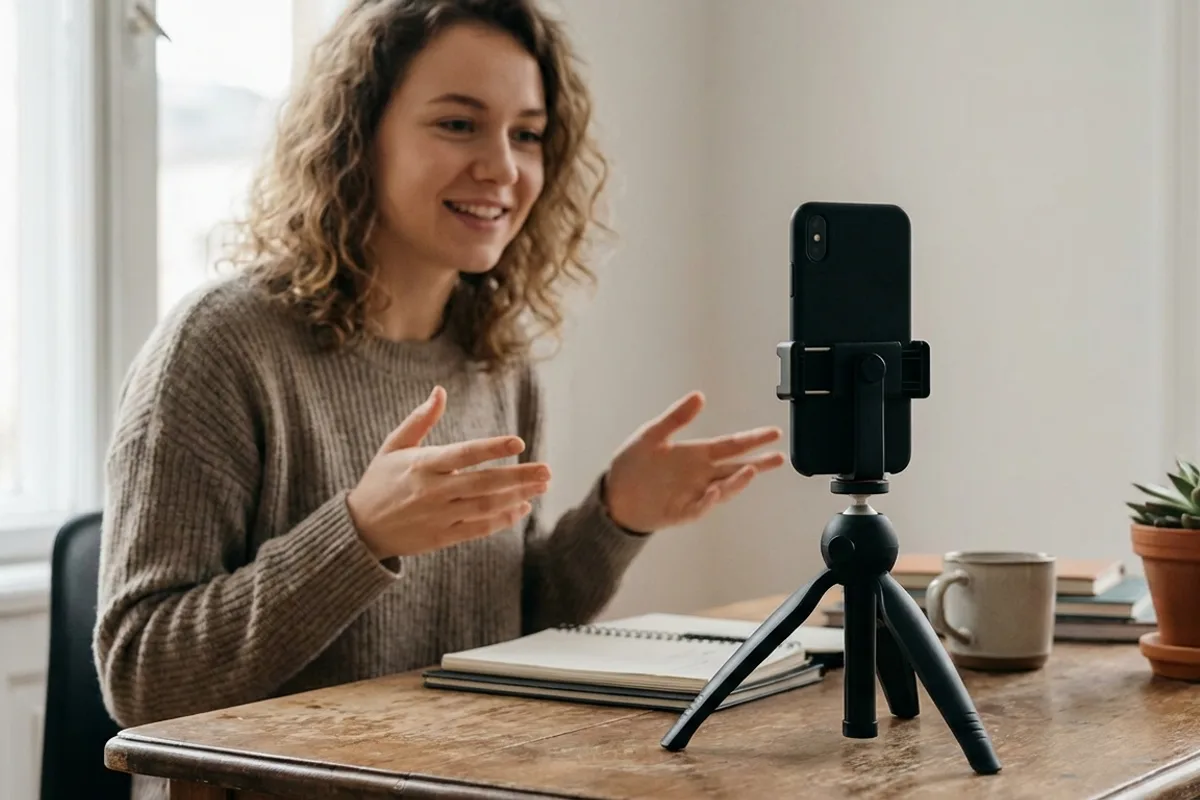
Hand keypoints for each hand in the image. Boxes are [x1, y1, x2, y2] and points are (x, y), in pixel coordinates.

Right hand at [346, 386, 550, 559]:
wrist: (359, 530)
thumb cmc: (379, 481)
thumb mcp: (393, 446)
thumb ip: (420, 419)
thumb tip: (440, 391)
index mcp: (422, 465)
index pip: (464, 454)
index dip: (492, 448)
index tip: (519, 441)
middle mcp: (433, 491)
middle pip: (483, 483)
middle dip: (518, 476)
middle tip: (547, 470)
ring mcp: (439, 516)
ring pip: (485, 507)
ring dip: (516, 496)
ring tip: (541, 486)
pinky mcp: (442, 537)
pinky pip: (478, 529)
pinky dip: (502, 519)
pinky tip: (522, 508)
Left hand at [603, 391, 784, 533]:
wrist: (613, 494)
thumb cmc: (633, 464)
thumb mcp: (652, 434)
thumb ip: (676, 417)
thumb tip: (699, 396)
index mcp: (696, 454)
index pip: (731, 445)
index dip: (753, 439)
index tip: (773, 433)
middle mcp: (700, 474)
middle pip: (736, 468)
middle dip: (759, 463)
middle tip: (779, 458)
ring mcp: (694, 494)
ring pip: (724, 488)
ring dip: (738, 481)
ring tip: (751, 470)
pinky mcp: (681, 512)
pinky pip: (699, 507)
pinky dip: (708, 501)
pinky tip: (713, 491)